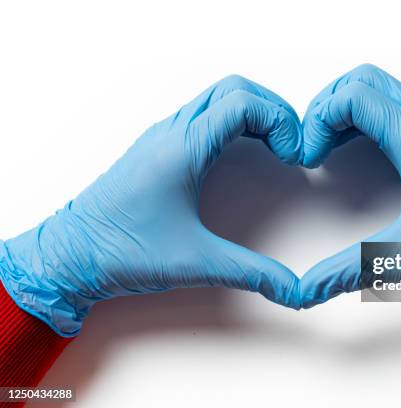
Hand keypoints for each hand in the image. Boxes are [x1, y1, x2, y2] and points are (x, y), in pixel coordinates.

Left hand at [0, 75, 302, 335]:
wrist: (68, 256)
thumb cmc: (120, 251)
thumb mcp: (194, 262)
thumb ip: (250, 273)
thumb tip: (290, 287)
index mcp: (183, 148)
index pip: (243, 103)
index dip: (281, 122)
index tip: (293, 156)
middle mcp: (172, 133)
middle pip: (234, 88)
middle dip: (273, 109)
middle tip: (290, 145)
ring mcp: (163, 137)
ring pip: (217, 98)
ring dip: (253, 113)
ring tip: (274, 147)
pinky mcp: (158, 148)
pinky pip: (203, 115)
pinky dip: (233, 122)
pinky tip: (242, 152)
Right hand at [299, 64, 400, 328]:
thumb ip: (348, 271)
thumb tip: (306, 289)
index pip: (353, 96)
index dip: (319, 120)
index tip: (310, 155)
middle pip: (363, 80)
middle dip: (327, 106)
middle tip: (314, 144)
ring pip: (379, 89)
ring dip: (346, 110)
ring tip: (328, 147)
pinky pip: (395, 107)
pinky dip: (366, 119)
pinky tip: (357, 152)